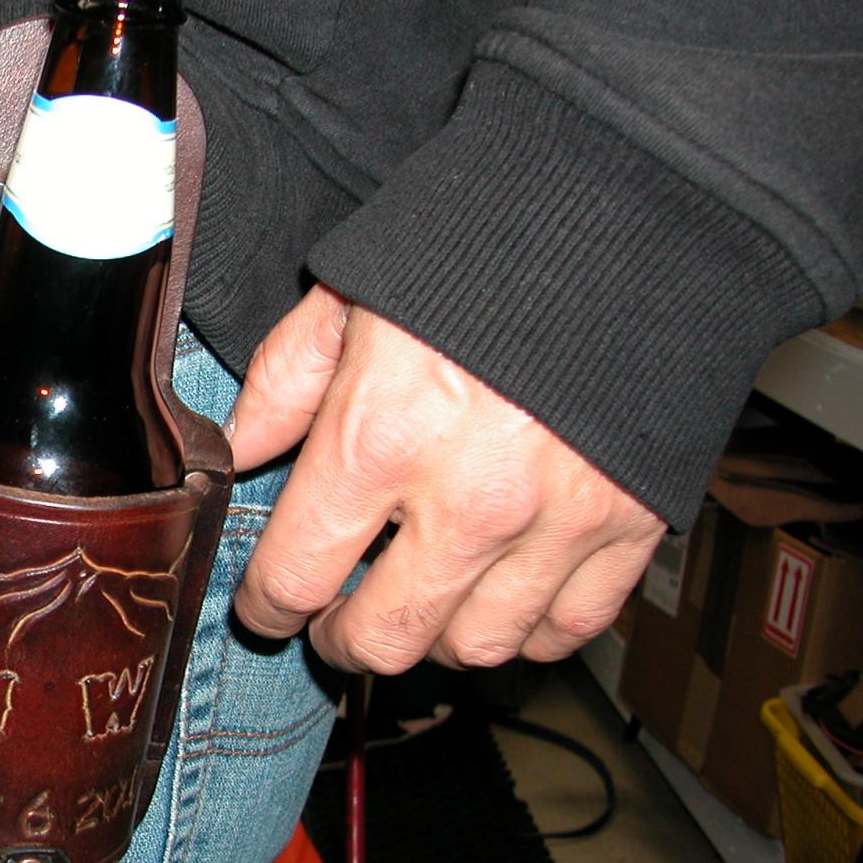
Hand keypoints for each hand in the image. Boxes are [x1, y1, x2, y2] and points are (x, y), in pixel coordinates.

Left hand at [227, 284, 665, 671]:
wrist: (629, 215)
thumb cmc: (475, 247)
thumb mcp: (348, 297)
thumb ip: (283, 386)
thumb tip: (231, 455)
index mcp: (380, 438)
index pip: (296, 576)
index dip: (267, 605)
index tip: (266, 605)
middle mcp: (467, 498)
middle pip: (385, 638)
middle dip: (343, 640)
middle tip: (334, 621)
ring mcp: (556, 520)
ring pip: (476, 648)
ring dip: (433, 640)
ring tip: (417, 604)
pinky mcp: (631, 524)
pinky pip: (568, 628)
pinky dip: (527, 630)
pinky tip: (499, 596)